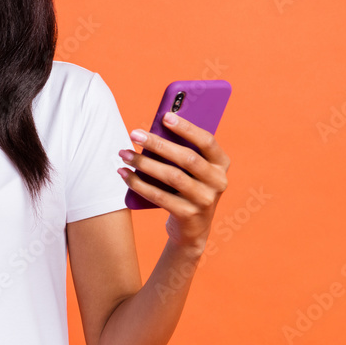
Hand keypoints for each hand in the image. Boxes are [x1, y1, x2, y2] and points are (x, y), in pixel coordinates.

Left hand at [117, 111, 230, 252]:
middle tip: (134, 134)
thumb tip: (153, 130)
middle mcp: (218, 182)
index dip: (187, 128)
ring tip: (124, 154)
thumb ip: (180, 150)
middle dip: (158, 144)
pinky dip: (139, 184)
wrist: (191, 228)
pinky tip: (124, 174)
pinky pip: (159, 196)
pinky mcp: (188, 215)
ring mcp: (205, 200)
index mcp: (221, 164)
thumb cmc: (187, 187)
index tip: (165, 116)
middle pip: (186, 158)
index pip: (207, 141)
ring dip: (144, 163)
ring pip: (172, 177)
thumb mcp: (191, 169)